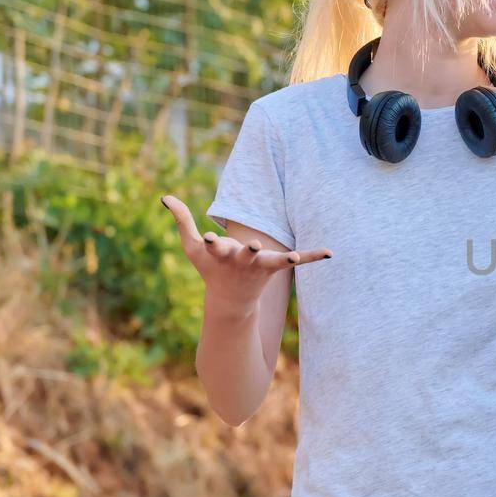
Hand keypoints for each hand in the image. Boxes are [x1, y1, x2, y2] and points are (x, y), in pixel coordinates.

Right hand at [161, 195, 331, 309]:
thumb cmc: (209, 268)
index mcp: (219, 255)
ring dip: (283, 258)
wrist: (230, 300)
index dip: (213, 244)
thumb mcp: (192, 247)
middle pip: (245, 255)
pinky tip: (330, 252)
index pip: (215, 248)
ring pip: (273, 261)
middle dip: (247, 252)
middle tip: (252, 247)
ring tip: (294, 256)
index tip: (210, 240)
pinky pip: (297, 261)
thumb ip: (182, 220)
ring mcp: (259, 265)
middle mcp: (240, 261)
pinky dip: (313, 256)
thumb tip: (165, 195)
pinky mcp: (275, 267)